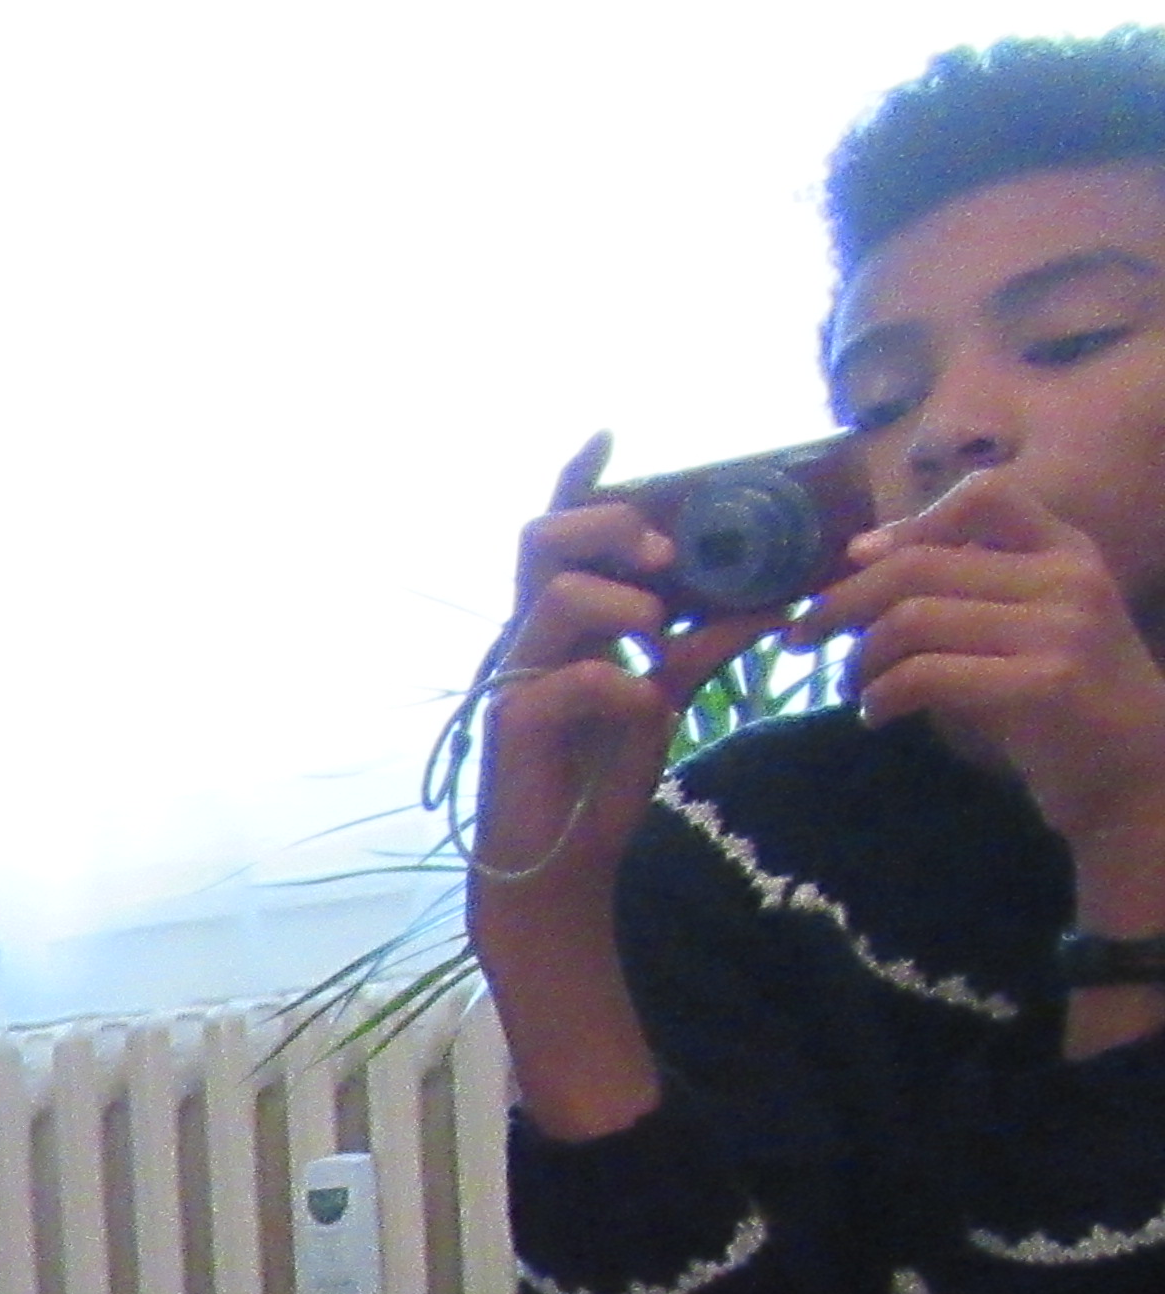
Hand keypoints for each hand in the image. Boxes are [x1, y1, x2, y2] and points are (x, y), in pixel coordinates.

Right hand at [466, 436, 781, 941]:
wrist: (559, 861)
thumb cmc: (599, 771)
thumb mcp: (667, 693)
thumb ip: (706, 641)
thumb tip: (778, 598)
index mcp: (566, 618)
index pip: (563, 533)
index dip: (581, 478)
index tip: (612, 432)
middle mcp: (533, 634)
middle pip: (542, 539)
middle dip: (610, 526)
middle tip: (669, 550)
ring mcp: (518, 675)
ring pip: (555, 596)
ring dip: (622, 598)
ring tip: (663, 626)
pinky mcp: (514, 724)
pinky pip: (568, 679)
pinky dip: (618, 683)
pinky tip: (644, 707)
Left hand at [808, 469, 1164, 886]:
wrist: (1134, 777)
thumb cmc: (1065, 705)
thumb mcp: (1030, 626)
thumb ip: (968, 588)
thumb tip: (863, 552)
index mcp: (1067, 551)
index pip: (985, 495)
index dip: (908, 524)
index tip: (857, 560)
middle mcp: (1068, 577)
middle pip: (920, 564)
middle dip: (842, 601)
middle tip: (803, 637)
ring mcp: (1060, 629)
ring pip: (913, 618)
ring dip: (859, 657)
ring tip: (852, 686)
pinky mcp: (1042, 685)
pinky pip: (925, 675)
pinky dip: (881, 696)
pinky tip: (876, 715)